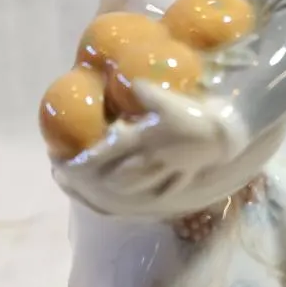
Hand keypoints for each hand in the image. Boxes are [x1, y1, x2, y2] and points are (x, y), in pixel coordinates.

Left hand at [52, 81, 247, 217]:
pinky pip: (150, 198)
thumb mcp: (172, 99)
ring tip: (81, 192)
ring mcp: (162, 176)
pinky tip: (117, 204)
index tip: (58, 163)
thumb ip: (151, 94)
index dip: (79, 162)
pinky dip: (130, 203)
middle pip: (109, 180)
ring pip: (127, 192)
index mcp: (143, 142)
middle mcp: (148, 163)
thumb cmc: (197, 114)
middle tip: (63, 177)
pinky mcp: (175, 182)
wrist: (227, 134)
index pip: (103, 156)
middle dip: (84, 182)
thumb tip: (132, 82)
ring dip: (102, 195)